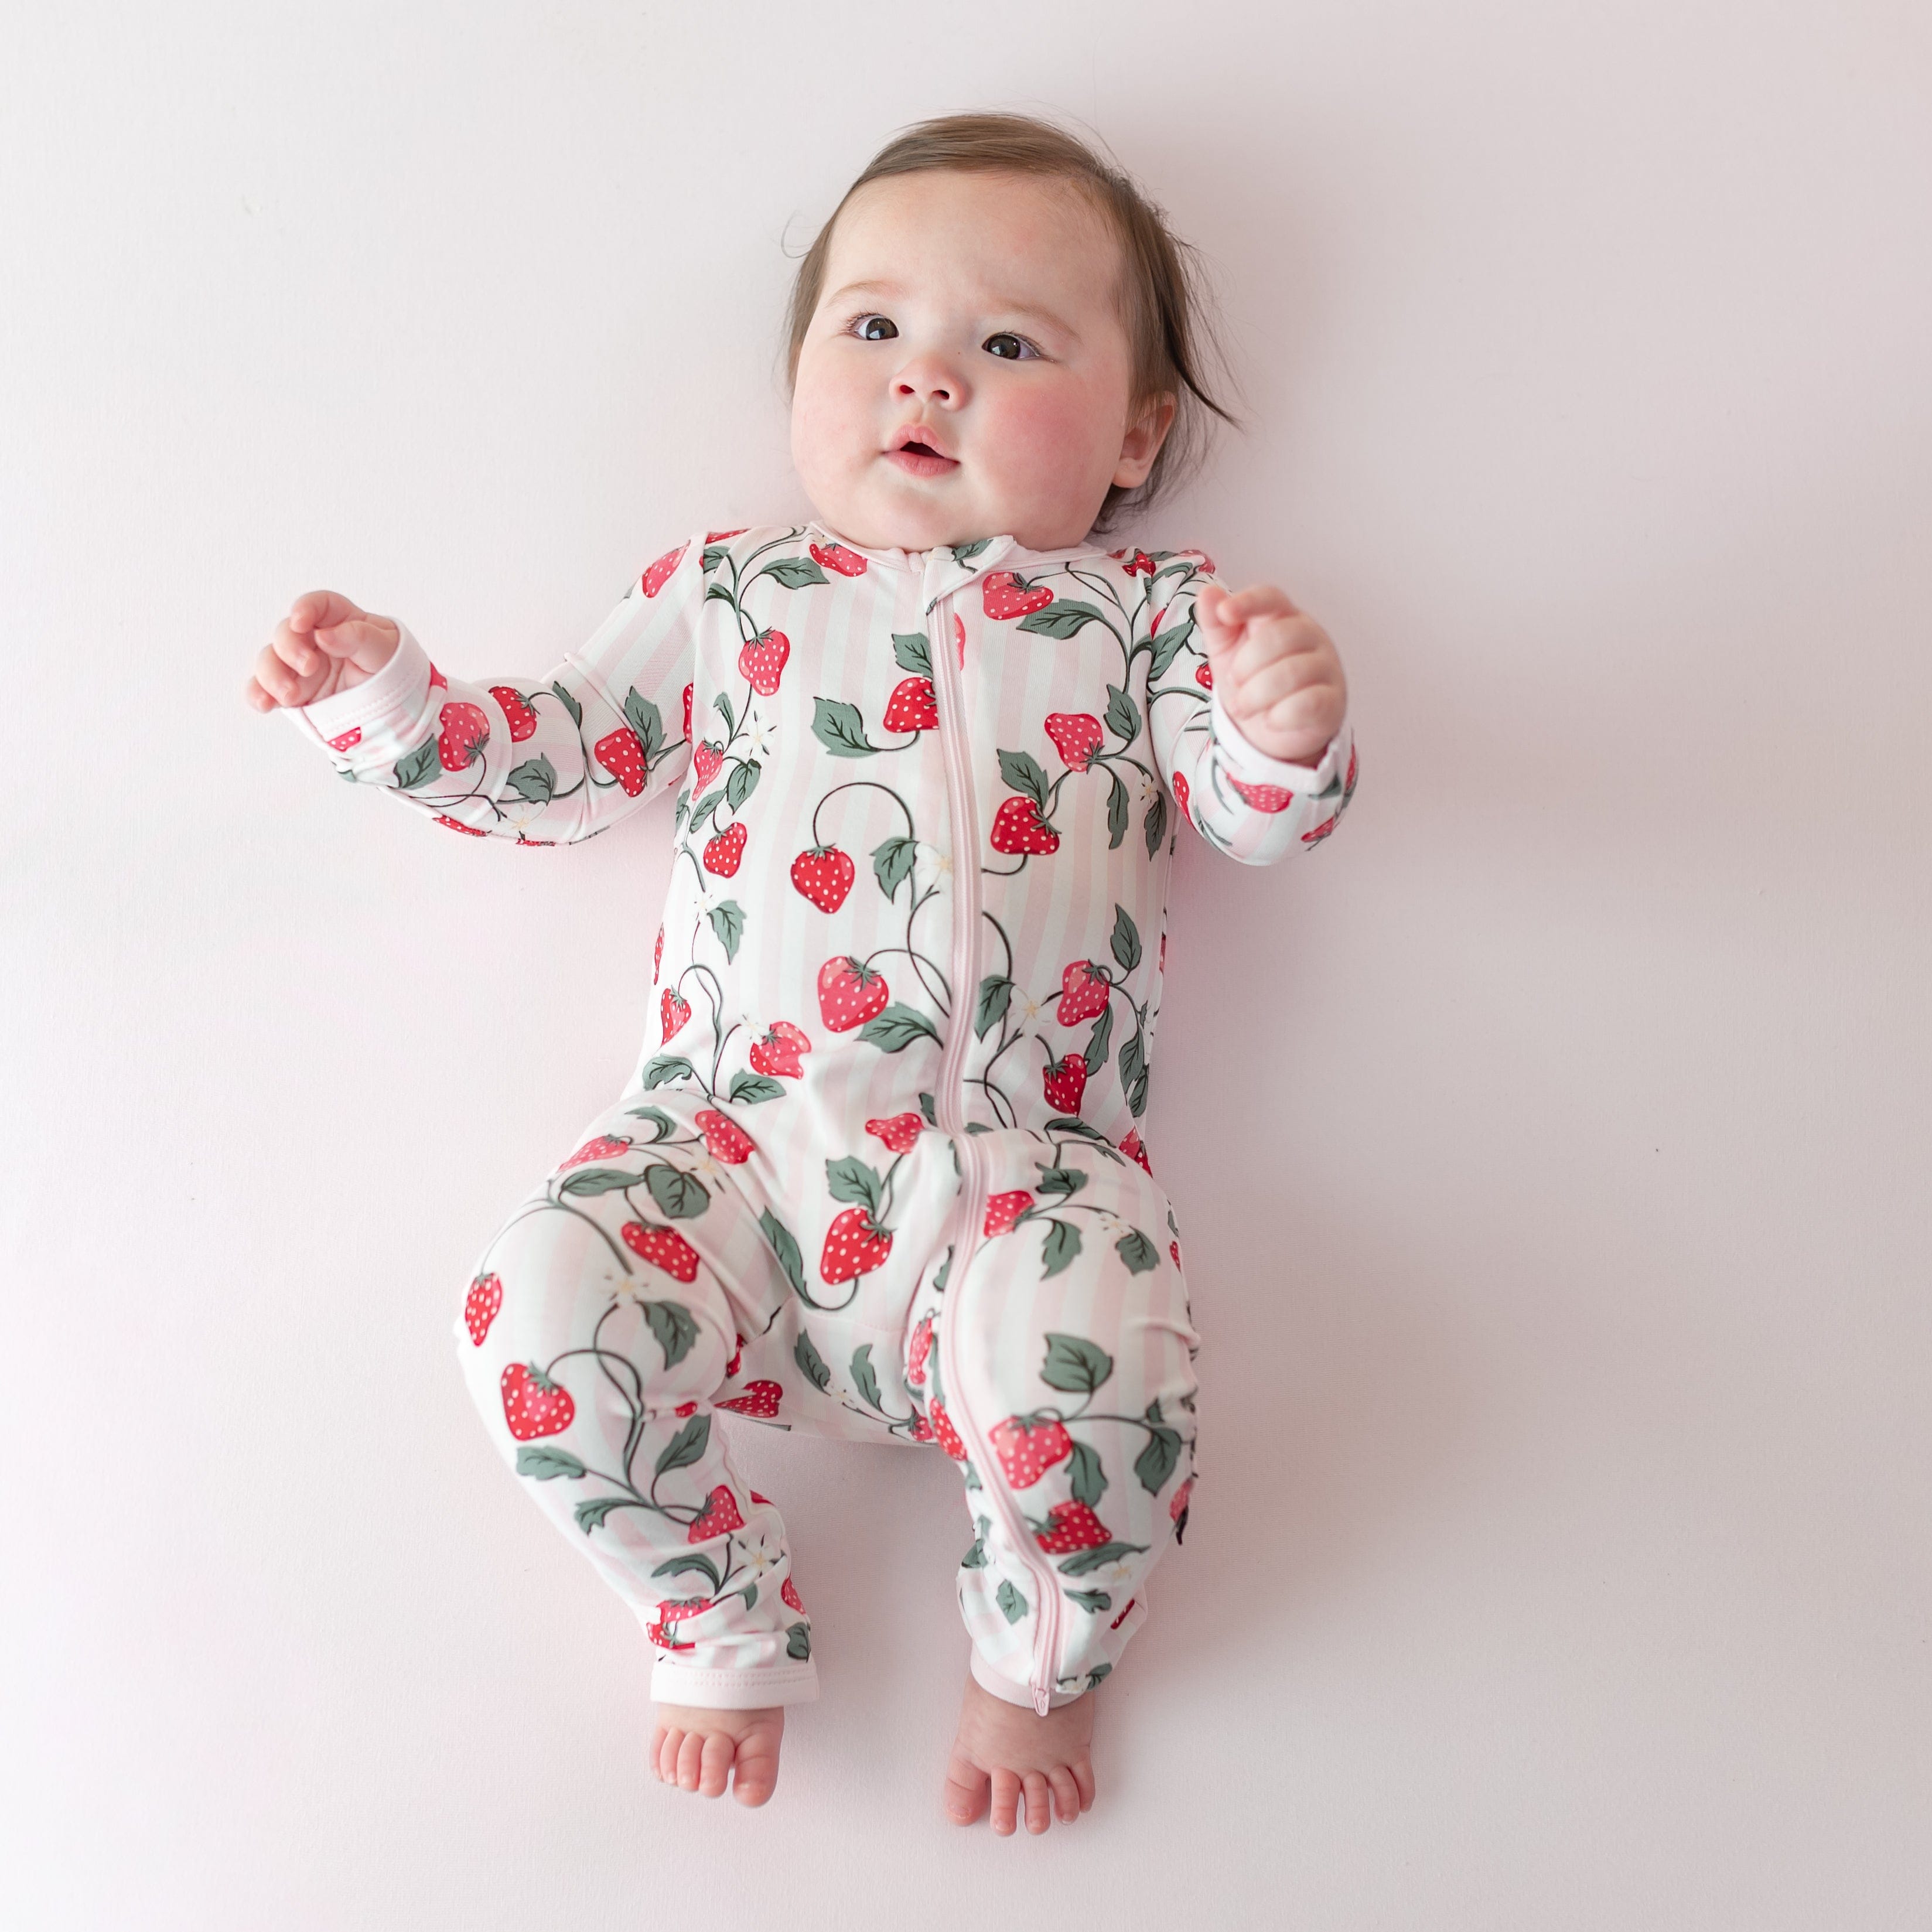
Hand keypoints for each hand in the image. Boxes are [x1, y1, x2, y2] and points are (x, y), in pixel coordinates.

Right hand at [243, 590, 400, 711]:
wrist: (398, 709)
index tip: (301, 621)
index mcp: (340, 621)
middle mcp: (314, 640)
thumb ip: (358, 638)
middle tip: (308, 666)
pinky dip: (259, 695)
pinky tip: (265, 703)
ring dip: (272, 675)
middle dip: (289, 647)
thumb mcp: (386, 649)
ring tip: (290, 695)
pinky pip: (265, 690)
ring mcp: (300, 667)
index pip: (318, 605)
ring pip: (270, 661)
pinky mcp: (294, 692)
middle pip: (287, 633)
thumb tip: (324, 635)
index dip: (305, 609)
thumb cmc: (394, 669)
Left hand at [1194, 583, 1346, 766]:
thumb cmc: (1253, 680)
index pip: (1271, 597)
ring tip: (1243, 707)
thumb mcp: (1227, 651)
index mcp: (1283, 617)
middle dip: (1246, 665)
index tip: (1225, 612)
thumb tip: (1207, 593)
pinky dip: (1280, 716)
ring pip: (1292, 673)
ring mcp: (1326, 667)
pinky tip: (1270, 719)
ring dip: (1256, 696)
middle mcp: (1311, 636)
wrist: (1273, 730)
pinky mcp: (1333, 701)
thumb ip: (1216, 623)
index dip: (1248, 602)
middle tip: (1233, 683)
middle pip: (1280, 636)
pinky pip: (1308, 704)